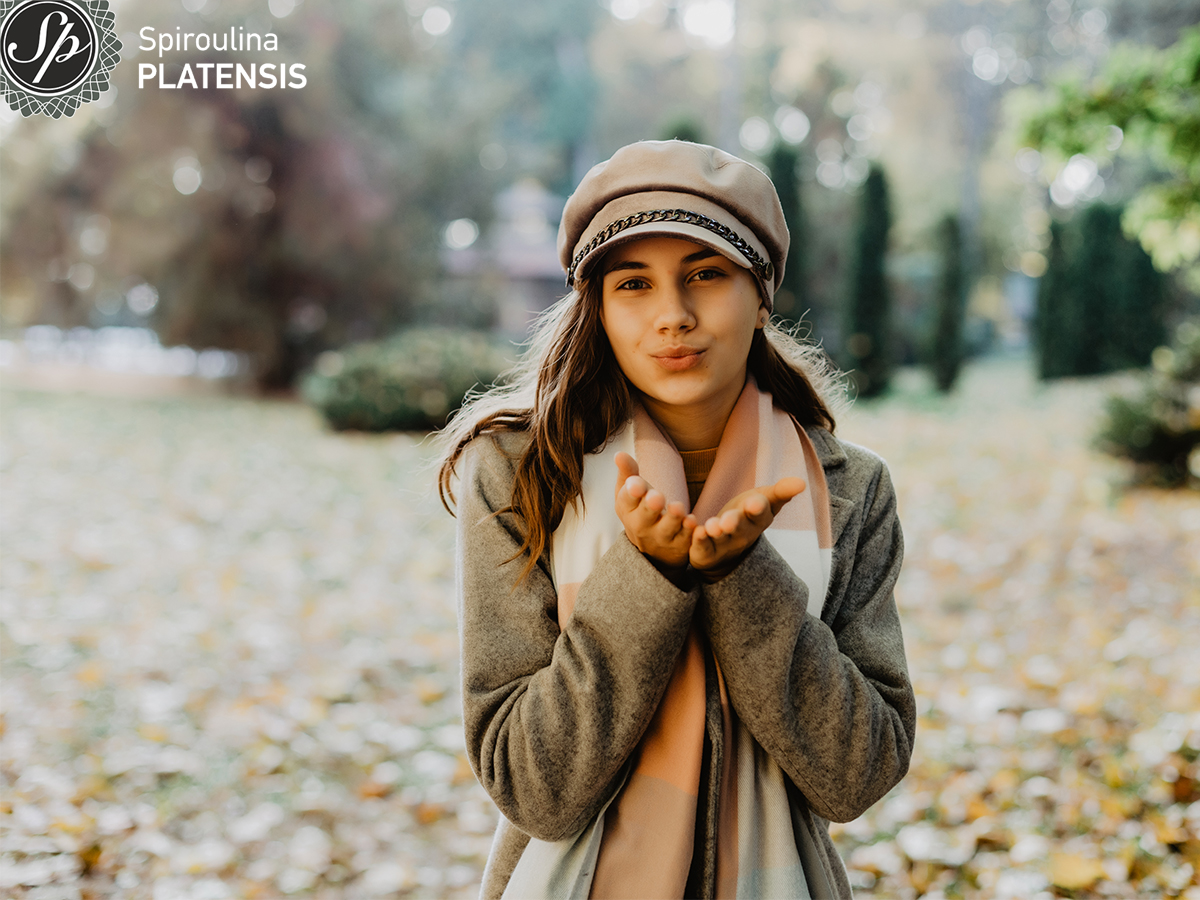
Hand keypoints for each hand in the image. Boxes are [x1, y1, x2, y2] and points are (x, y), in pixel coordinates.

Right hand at [614, 452, 696, 573]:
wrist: (651, 547)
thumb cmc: (640, 510)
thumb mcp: (630, 493)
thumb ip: (628, 472)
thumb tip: (619, 454)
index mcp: (628, 509)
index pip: (627, 500)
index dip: (632, 493)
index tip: (637, 484)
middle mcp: (641, 526)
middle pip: (644, 518)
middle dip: (650, 507)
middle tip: (656, 497)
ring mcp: (660, 538)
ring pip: (666, 530)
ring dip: (672, 519)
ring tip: (678, 507)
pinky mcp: (679, 546)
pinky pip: (684, 540)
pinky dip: (689, 533)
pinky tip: (693, 522)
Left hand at [689, 476, 805, 581]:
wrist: (727, 549)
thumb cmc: (747, 516)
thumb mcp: (765, 501)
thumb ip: (781, 492)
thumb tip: (802, 482)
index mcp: (758, 519)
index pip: (760, 513)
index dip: (757, 508)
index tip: (754, 503)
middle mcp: (743, 534)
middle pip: (740, 528)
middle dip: (735, 523)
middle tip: (728, 519)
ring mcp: (724, 545)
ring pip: (720, 539)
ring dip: (716, 532)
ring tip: (712, 526)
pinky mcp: (705, 553)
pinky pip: (702, 547)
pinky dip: (698, 539)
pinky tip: (694, 528)